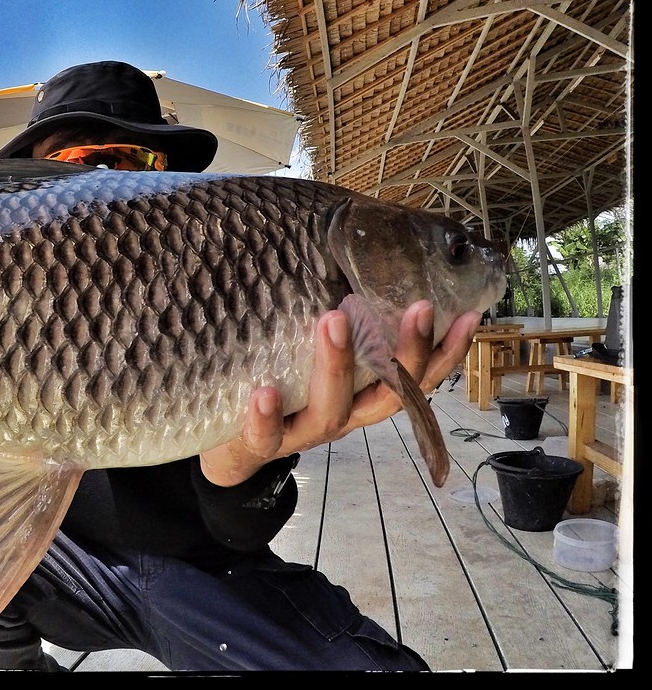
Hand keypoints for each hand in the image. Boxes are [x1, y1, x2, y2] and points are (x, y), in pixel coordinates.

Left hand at [199, 301, 479, 486]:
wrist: (232, 451)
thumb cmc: (283, 386)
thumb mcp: (313, 354)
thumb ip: (339, 322)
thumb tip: (353, 251)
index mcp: (362, 394)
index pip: (415, 376)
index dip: (444, 352)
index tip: (471, 315)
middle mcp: (343, 416)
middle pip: (387, 394)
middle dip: (407, 353)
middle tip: (420, 306)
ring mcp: (302, 432)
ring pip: (331, 410)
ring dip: (336, 365)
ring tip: (333, 318)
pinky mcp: (259, 444)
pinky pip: (265, 437)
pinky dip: (266, 417)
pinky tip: (265, 393)